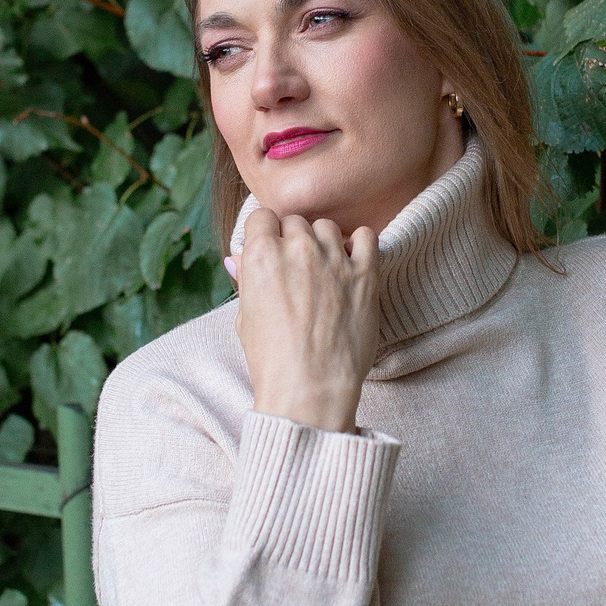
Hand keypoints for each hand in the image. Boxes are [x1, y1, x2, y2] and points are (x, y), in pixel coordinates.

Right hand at [234, 208, 379, 433]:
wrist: (310, 388)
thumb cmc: (272, 360)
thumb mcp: (245, 318)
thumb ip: (247, 280)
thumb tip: (239, 259)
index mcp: (261, 256)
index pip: (262, 217)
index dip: (265, 234)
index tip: (270, 250)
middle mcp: (297, 249)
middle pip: (295, 222)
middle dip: (293, 240)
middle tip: (295, 270)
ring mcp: (334, 259)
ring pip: (327, 227)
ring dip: (322, 242)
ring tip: (323, 270)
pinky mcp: (365, 273)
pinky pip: (365, 236)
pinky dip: (358, 243)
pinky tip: (351, 263)